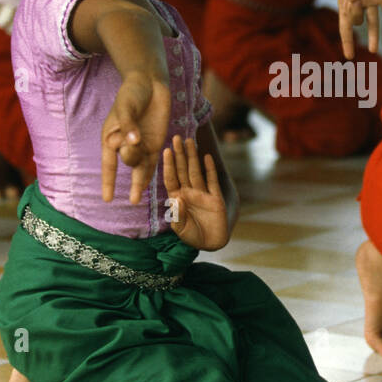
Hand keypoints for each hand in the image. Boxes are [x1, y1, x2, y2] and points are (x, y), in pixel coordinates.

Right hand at [101, 72, 171, 204]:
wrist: (149, 83)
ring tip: (134, 199)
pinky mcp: (155, 143)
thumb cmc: (132, 93)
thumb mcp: (127, 107)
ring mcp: (141, 145)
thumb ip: (129, 125)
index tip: (106, 199)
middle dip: (131, 157)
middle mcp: (125, 144)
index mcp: (111, 137)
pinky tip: (148, 187)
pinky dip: (151, 173)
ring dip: (138, 182)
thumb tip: (133, 141)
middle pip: (128, 161)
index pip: (108, 164)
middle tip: (134, 141)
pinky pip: (153, 162)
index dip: (108, 182)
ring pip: (139, 167)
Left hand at [161, 135, 228, 250]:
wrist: (210, 243)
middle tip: (176, 137)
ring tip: (190, 141)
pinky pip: (212, 180)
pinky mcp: (215, 198)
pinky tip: (206, 156)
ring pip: (196, 171)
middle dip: (179, 154)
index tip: (166, 151)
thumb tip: (178, 199)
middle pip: (183, 170)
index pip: (171, 178)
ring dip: (193, 156)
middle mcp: (188, 192)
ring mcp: (202, 194)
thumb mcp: (180, 229)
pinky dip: (210, 168)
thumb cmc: (192, 236)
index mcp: (177, 199)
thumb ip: (178, 215)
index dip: (169, 165)